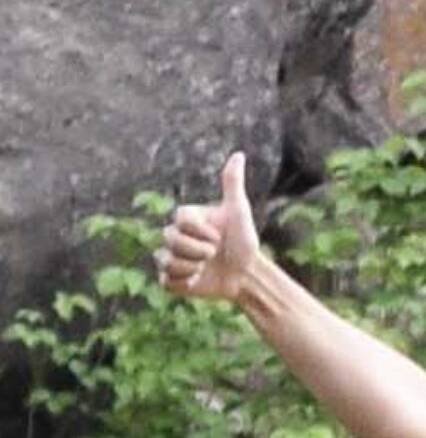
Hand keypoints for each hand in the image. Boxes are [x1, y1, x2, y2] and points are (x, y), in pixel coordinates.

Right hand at [156, 152, 258, 302]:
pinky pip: (165, 280)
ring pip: (165, 260)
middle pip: (170, 238)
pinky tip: (198, 281)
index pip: (179, 219)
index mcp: (186, 219)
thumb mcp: (239, 211)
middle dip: (198, 250)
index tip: (219, 237)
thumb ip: (232, 184)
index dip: (201, 231)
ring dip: (191, 267)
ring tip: (206, 268)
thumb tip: (238, 154)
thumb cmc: (244, 242)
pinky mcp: (171, 279)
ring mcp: (172, 258)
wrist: (248, 275)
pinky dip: (184, 283)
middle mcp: (175, 236)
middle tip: (215, 254)